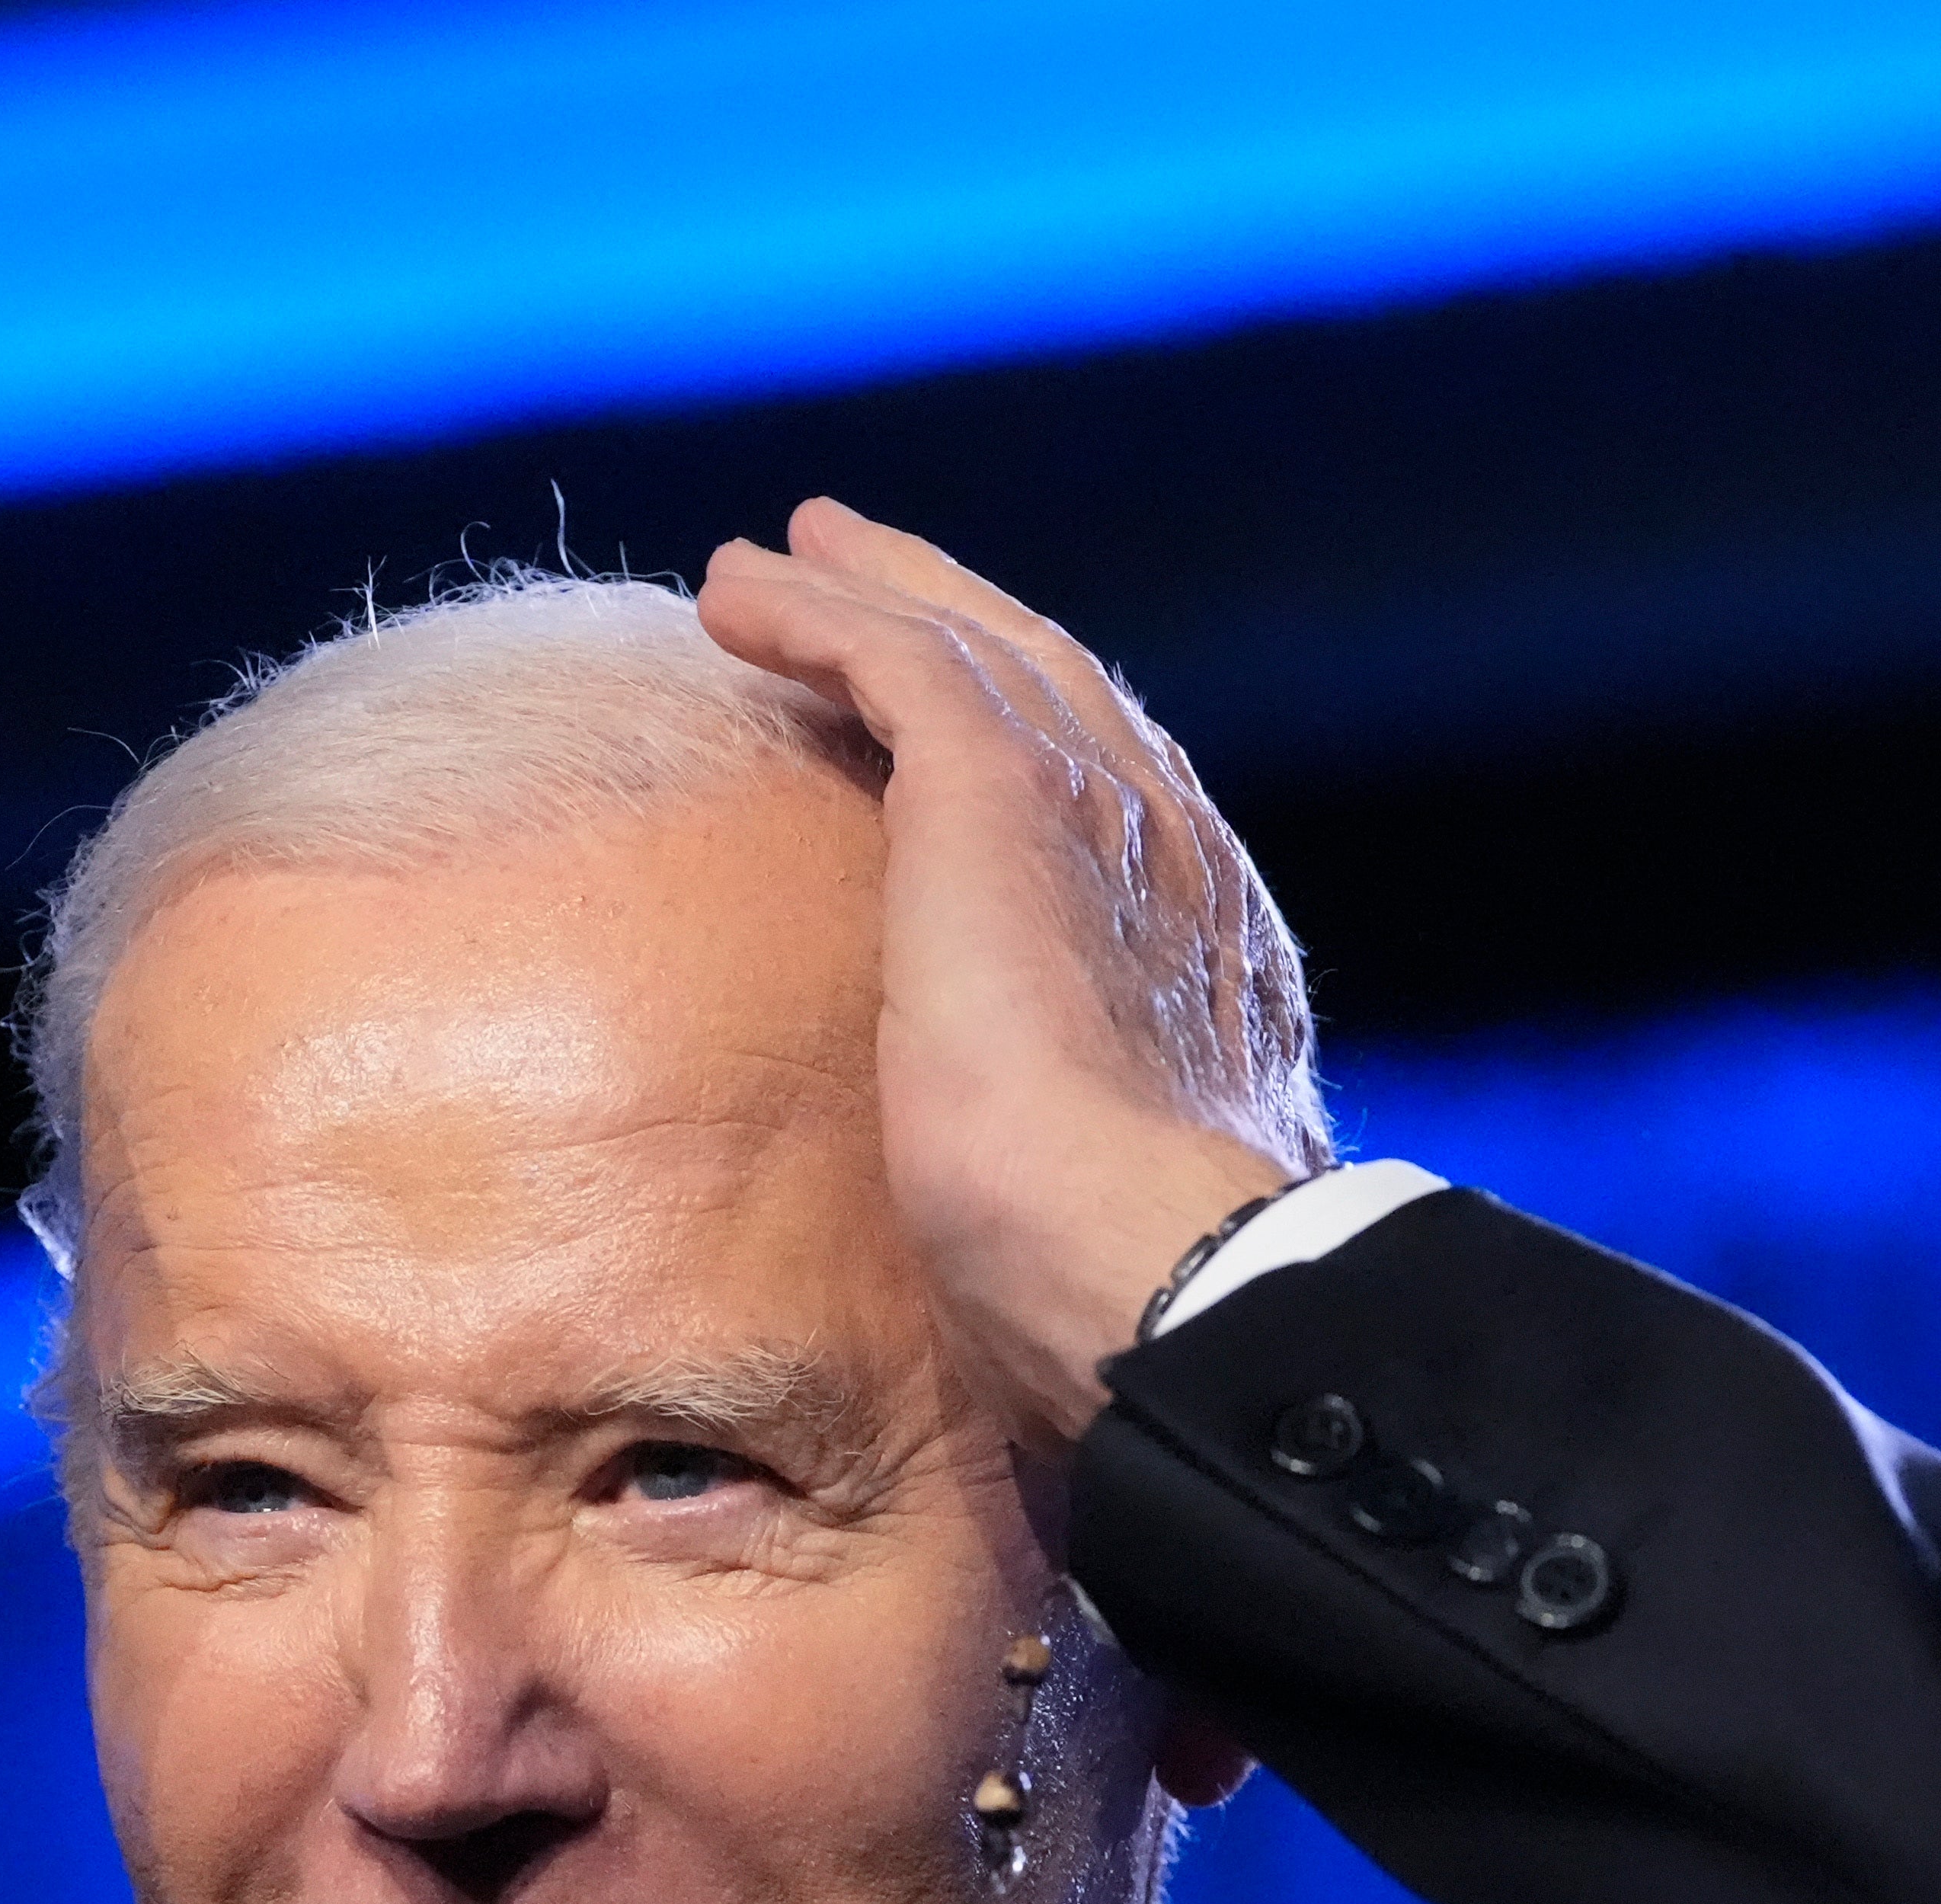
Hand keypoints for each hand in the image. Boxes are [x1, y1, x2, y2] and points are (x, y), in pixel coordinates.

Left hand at [696, 499, 1319, 1448]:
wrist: (1156, 1272)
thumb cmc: (1121, 1302)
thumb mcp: (1104, 1213)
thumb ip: (1081, 1176)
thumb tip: (1037, 1254)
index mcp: (1203, 959)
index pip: (1114, 807)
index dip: (1031, 737)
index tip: (951, 714)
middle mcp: (1172, 857)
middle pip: (1053, 686)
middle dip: (955, 615)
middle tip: (856, 566)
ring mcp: (1100, 812)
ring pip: (972, 649)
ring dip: (866, 593)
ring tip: (769, 563)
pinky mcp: (1005, 793)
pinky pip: (898, 657)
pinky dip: (818, 615)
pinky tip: (737, 598)